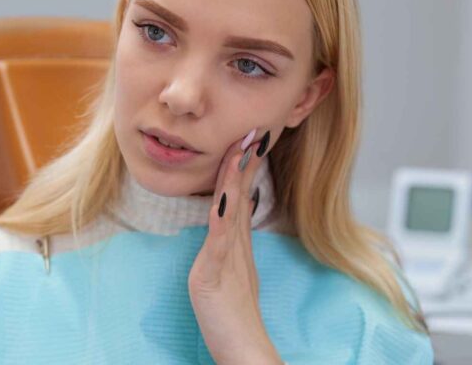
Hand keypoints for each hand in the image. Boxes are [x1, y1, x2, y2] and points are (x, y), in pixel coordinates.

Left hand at [188, 129, 283, 363]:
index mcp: (237, 242)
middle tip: (254, 129)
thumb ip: (232, 242)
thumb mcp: (232, 271)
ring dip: (236, 175)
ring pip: (232, 207)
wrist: (242, 347)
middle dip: (244, 159)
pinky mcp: (217, 270)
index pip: (239, 194)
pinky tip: (226, 194)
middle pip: (239, 193)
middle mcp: (235, 244)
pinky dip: (224, 214)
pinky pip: (221, 237)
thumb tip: (233, 213)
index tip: (249, 138)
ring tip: (244, 147)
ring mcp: (227, 256)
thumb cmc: (234, 314)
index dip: (243, 166)